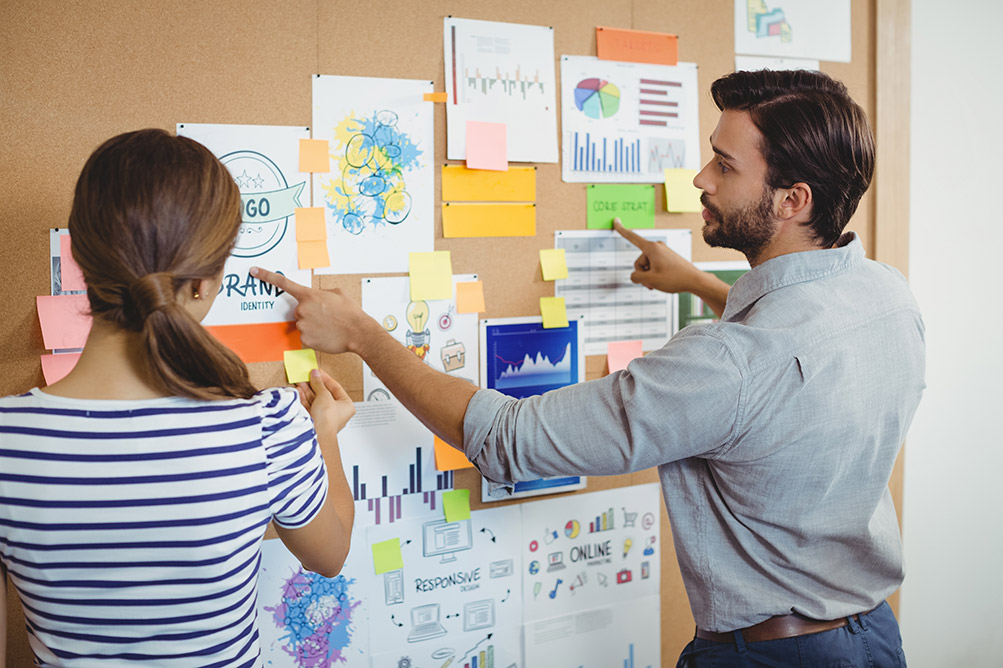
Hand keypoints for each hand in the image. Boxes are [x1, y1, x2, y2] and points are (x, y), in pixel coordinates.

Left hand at [250, 266, 378, 353]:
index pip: (283, 283)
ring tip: (329, 326)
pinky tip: (326, 335)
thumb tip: (317, 298)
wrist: (358, 332)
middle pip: (299, 310)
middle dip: (310, 313)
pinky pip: (305, 336)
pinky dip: (315, 336)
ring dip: (313, 325)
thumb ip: (321, 293)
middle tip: (326, 317)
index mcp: (309, 295)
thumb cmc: (350, 313)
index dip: (266, 276)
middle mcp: (302, 309)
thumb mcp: (337, 294)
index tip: (254, 271)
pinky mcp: (305, 339)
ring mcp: (302, 325)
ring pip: (302, 324)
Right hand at [297, 369, 354, 435]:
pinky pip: (309, 406)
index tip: (318, 372)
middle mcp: (337, 412)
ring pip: (315, 400)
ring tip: (300, 382)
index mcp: (347, 406)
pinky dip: (304, 399)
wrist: (317, 434)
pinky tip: (299, 391)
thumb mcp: (324, 395)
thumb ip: (319, 383)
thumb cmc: (327, 420)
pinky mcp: (314, 420)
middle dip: (314, 385)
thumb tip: (315, 375)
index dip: (326, 379)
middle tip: (307, 377)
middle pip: (324, 394)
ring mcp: (325, 417)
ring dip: (307, 390)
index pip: (336, 388)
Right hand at [613, 219, 703, 293]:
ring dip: (649, 276)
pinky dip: (655, 274)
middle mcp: (657, 247)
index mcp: (652, 248)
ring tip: (659, 282)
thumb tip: (635, 276)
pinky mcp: (667, 258)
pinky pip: (654, 266)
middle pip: (639, 261)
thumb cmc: (675, 278)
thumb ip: (636, 277)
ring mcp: (662, 252)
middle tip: (652, 282)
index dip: (621, 230)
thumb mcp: (650, 280)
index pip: (632, 237)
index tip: (616, 221)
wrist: (694, 280)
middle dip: (642, 273)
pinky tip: (662, 280)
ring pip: (647, 265)